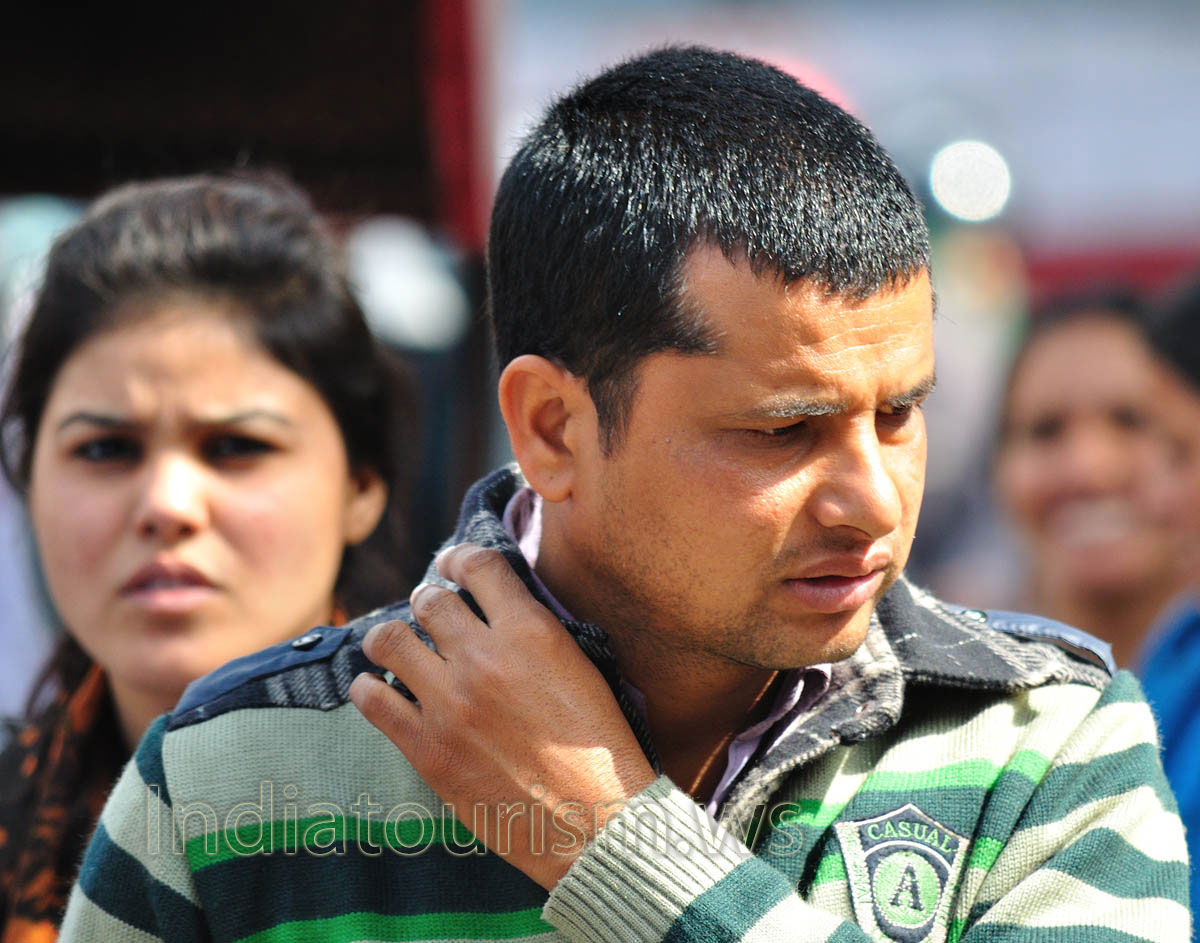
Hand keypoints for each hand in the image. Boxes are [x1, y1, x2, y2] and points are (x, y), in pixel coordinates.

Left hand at [349, 543, 655, 888]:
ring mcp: (450, 704)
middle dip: (430, 601)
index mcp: (530, 633)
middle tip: (432, 615)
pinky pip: (373, 700)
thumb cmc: (597, 746)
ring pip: (389, 639)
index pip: (478, 564)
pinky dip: (370, 687)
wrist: (594, 822)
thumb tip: (494, 606)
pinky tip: (379, 688)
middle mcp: (484, 659)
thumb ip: (534, 631)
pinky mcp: (428, 748)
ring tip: (398, 646)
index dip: (459, 557)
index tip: (452, 565)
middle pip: (430, 599)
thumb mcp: (579, 667)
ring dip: (392, 637)